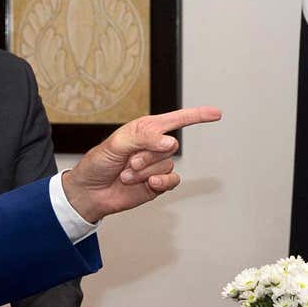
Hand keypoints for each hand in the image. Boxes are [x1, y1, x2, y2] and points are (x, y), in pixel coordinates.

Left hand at [61, 107, 221, 222]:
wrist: (90, 193)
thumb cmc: (98, 163)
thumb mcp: (116, 144)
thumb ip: (143, 138)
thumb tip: (170, 142)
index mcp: (145, 129)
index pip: (176, 119)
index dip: (197, 115)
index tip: (217, 114)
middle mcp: (154, 146)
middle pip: (169, 147)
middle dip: (147, 156)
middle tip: (127, 163)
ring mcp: (156, 166)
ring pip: (167, 165)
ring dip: (145, 172)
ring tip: (126, 175)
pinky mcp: (158, 184)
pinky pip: (172, 181)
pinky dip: (161, 182)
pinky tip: (149, 184)